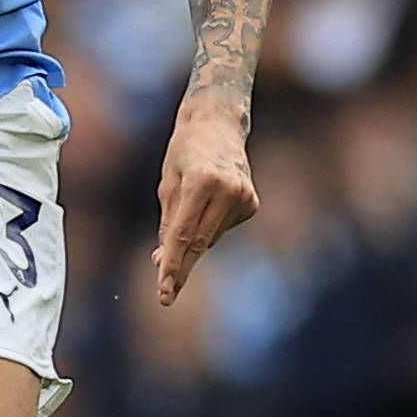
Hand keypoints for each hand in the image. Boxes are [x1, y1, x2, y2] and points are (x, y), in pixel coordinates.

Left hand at [151, 96, 257, 305]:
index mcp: (202, 181)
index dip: (172, 267)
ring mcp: (244, 197)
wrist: (218, 122)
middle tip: (165, 293)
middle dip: (181, 268)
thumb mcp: (168, 182)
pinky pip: (222, 228)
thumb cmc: (184, 150)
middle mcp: (228, 190)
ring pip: (210, 238)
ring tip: (185, 208)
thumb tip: (164, 261)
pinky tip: (208, 201)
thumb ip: (169, 223)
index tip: (165, 294)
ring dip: (192, 240)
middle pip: (200, 243)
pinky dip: (209, 225)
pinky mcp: (252, 203)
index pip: (184, 235)